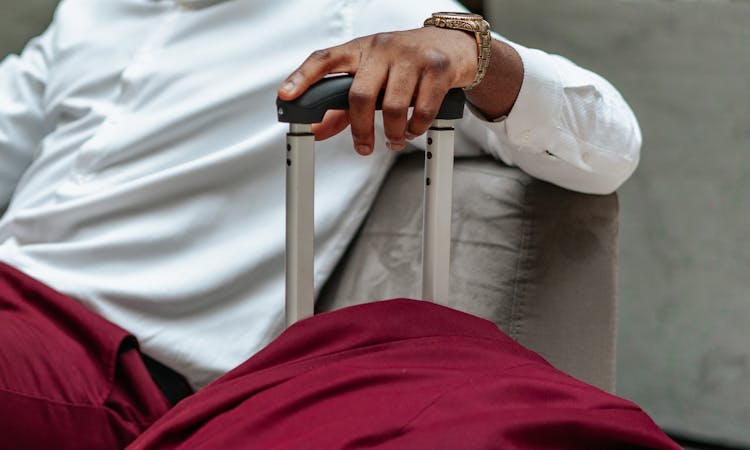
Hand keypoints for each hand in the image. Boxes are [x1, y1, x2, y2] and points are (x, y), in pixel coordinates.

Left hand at [277, 27, 478, 154]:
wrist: (453, 45)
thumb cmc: (405, 63)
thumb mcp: (372, 75)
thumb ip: (343, 105)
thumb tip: (317, 130)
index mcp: (360, 49)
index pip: (324, 59)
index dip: (302, 78)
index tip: (286, 96)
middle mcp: (382, 47)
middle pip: (359, 94)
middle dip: (360, 129)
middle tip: (364, 147)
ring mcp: (411, 56)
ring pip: (393, 107)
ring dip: (393, 133)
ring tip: (395, 140)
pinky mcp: (437, 68)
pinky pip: (423, 110)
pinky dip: (416, 128)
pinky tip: (414, 129)